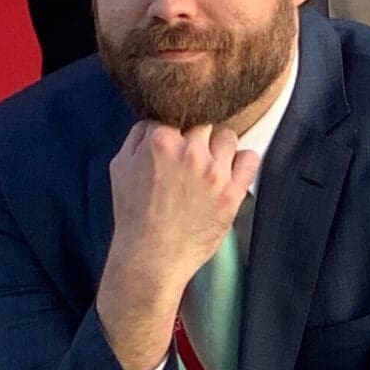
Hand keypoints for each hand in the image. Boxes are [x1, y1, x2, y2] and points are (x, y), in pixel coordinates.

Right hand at [95, 120, 259, 369]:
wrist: (151, 258)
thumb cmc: (132, 213)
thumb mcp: (119, 166)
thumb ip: (138, 135)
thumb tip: (158, 118)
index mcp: (159, 141)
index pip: (176, 112)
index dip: (175, 127)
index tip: (175, 140)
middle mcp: (190, 152)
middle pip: (204, 122)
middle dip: (196, 136)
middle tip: (191, 155)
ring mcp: (214, 173)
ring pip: (228, 136)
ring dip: (219, 147)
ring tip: (210, 165)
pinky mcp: (232, 193)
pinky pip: (250, 159)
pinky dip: (242, 162)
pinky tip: (230, 172)